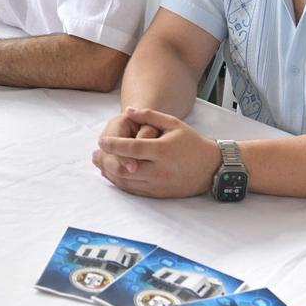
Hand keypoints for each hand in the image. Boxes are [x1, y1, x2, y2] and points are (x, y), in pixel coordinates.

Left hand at [93, 107, 220, 197]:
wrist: (211, 168)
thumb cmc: (192, 143)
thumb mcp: (173, 124)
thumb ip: (150, 116)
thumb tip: (128, 111)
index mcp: (163, 151)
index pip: (132, 148)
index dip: (114, 145)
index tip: (100, 141)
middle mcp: (159, 170)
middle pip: (125, 168)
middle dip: (106, 161)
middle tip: (94, 154)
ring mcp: (159, 184)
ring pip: (127, 182)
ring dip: (110, 173)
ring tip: (99, 163)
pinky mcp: (159, 194)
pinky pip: (134, 190)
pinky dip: (121, 183)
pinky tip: (113, 175)